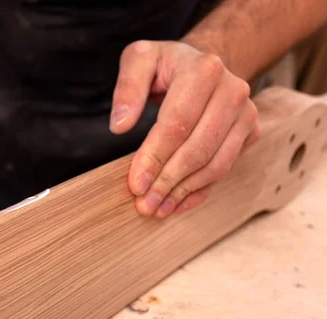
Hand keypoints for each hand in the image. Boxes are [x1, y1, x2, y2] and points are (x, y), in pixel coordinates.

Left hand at [110, 40, 259, 217]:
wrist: (204, 64)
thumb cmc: (166, 64)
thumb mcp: (139, 60)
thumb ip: (127, 88)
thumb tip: (119, 126)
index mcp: (204, 70)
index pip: (177, 124)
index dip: (155, 157)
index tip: (135, 184)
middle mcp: (232, 91)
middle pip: (198, 149)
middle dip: (168, 181)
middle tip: (144, 204)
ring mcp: (246, 113)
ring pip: (216, 164)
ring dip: (184, 191)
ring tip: (158, 208)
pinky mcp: (250, 133)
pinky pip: (225, 169)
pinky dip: (200, 191)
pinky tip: (178, 203)